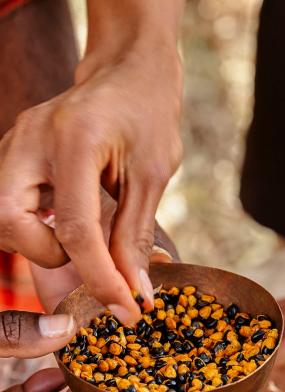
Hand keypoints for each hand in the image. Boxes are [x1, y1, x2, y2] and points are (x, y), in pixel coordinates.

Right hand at [0, 40, 181, 325]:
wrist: (127, 71)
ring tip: (77, 237)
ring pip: (1, 217)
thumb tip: (135, 293)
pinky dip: (33, 227)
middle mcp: (30, 139)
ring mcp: (14, 144)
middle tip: (85, 254)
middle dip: (46, 253)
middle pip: (8, 220)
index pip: (75, 227)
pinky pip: (8, 206)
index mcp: (73, 139)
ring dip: (38, 242)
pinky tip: (64, 223)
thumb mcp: (152, 174)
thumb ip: (136, 235)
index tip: (125, 309)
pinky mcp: (14, 154)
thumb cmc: (146, 115)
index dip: (100, 278)